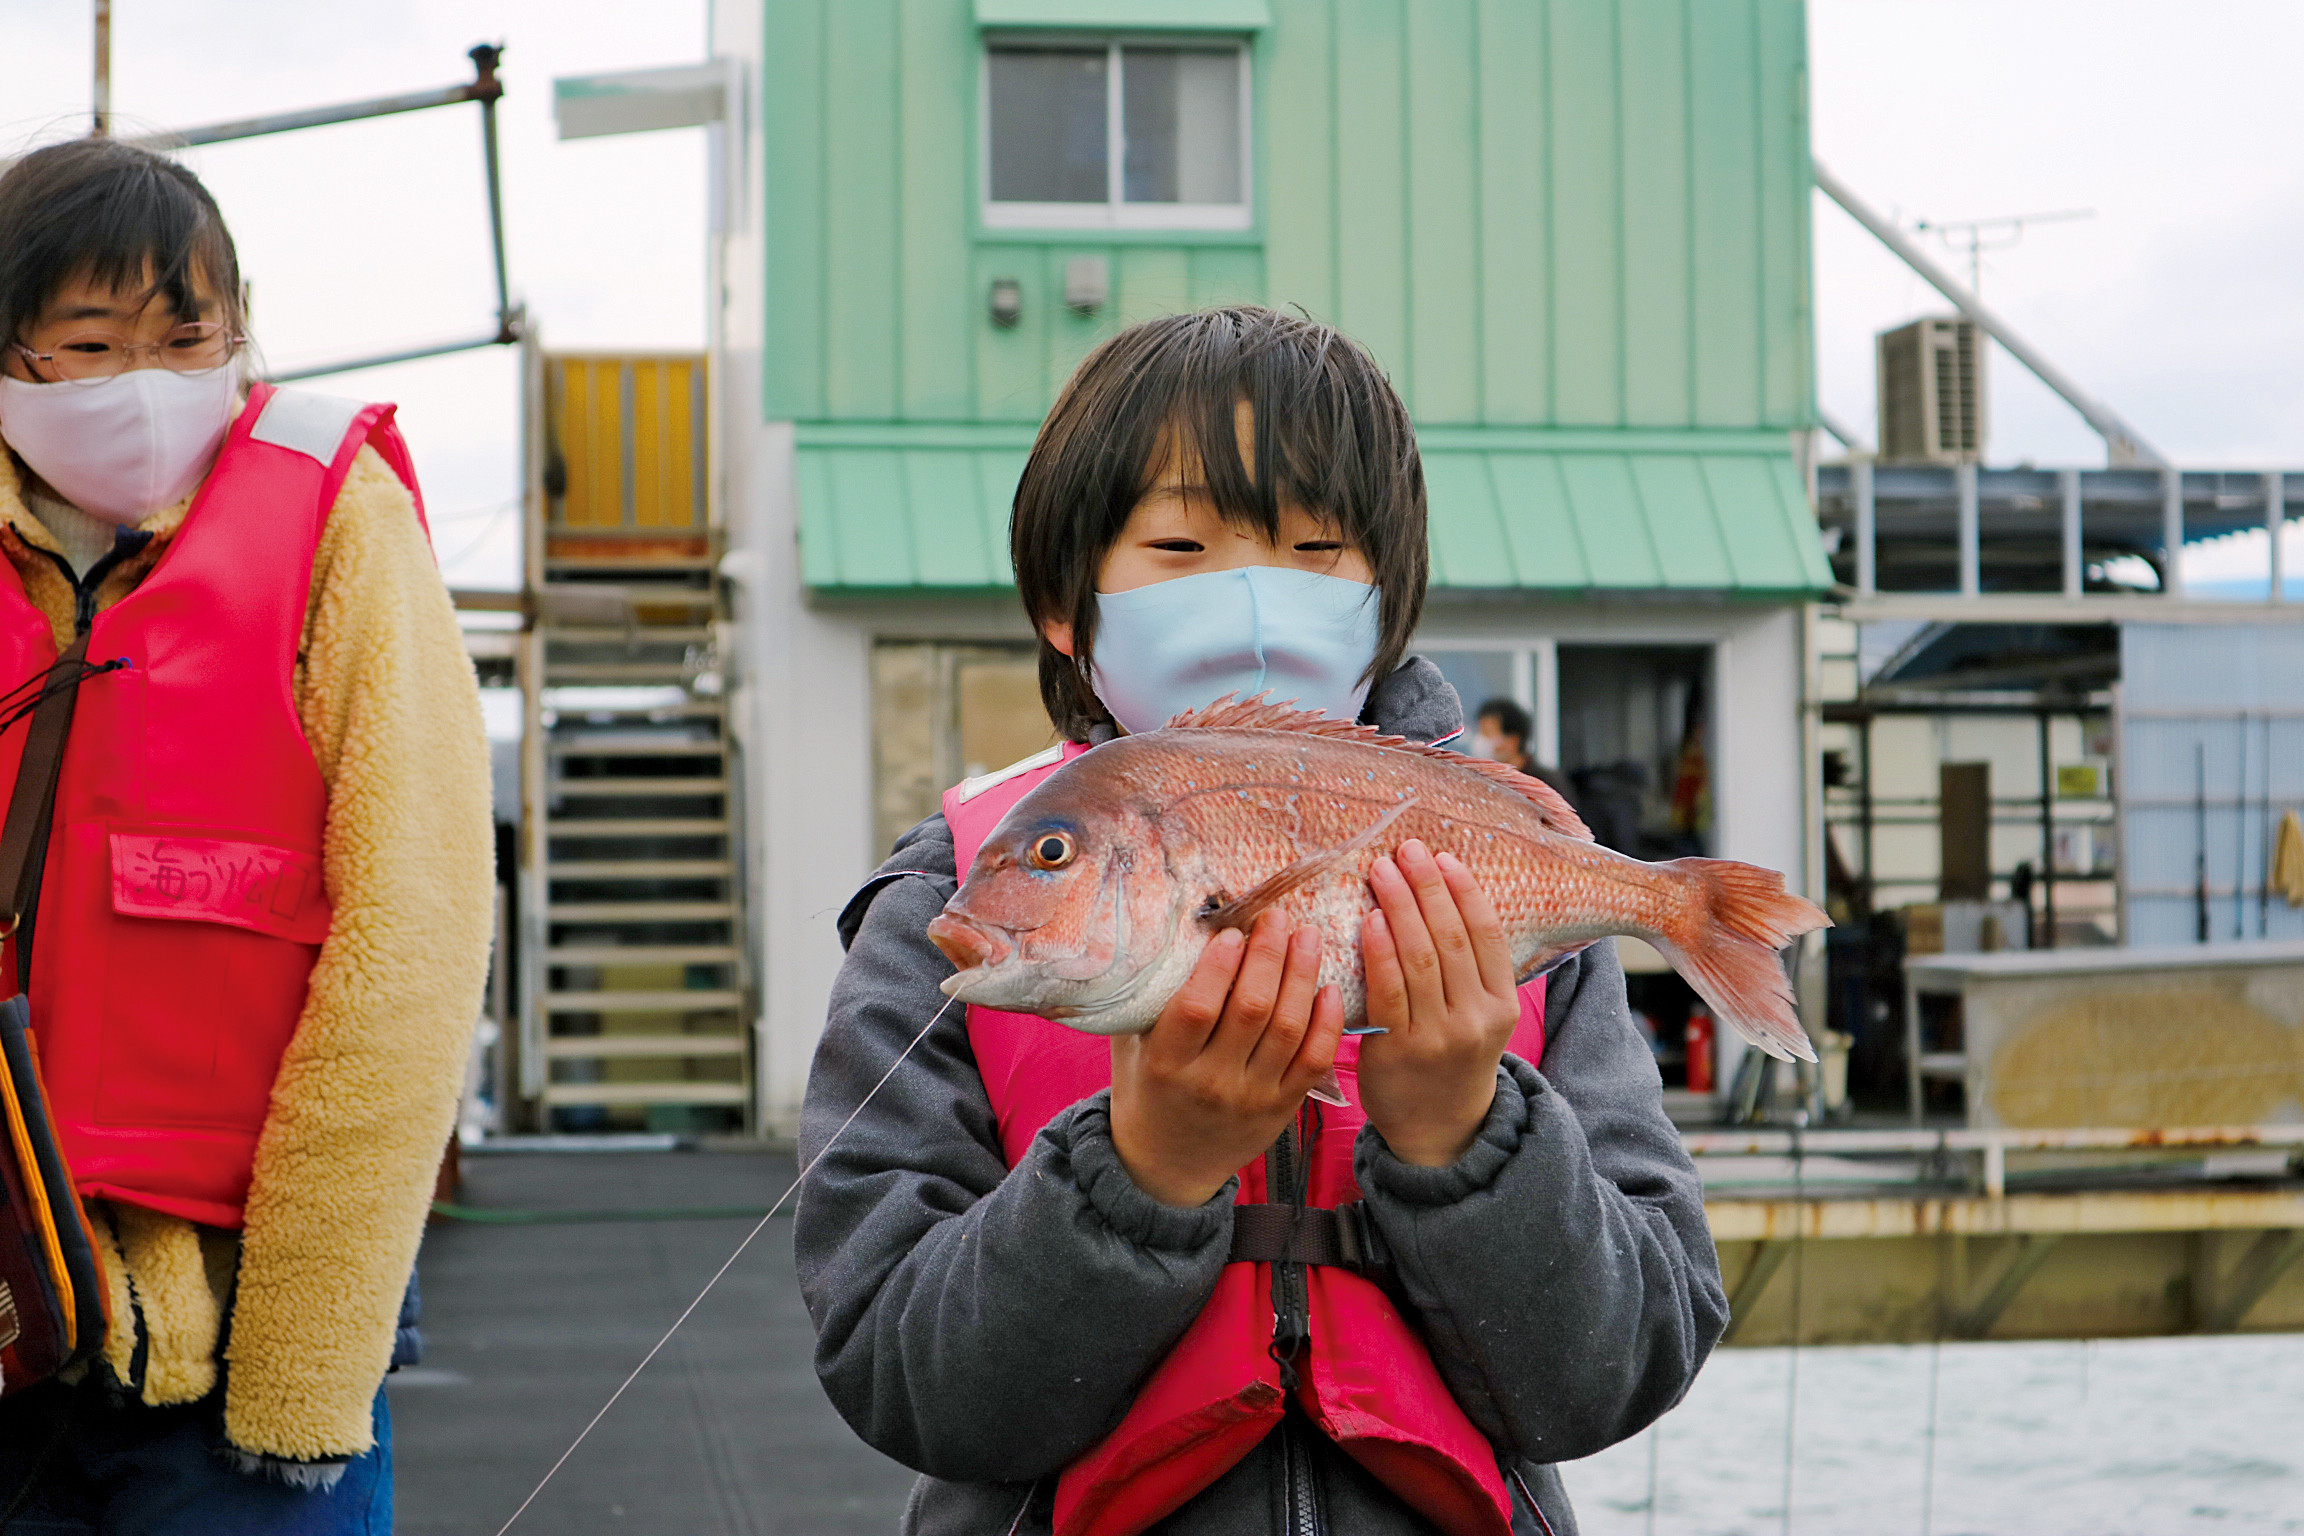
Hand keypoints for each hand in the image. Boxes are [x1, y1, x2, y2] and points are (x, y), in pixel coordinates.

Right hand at [1110, 912, 1344, 1206]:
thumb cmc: (1146, 1090)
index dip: (1218, 964)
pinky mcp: (1282, 1107)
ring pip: (1289, 1028)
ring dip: (1302, 976)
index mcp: (1166, 1065)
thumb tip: (1168, 932)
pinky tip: (1328, 987)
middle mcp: (1211, 1083)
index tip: (1232, 931)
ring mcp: (1252, 1097)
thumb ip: (1147, 999)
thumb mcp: (1130, 1047)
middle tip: (1277, 918)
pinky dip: (1327, 1022)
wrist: (1166, 1164)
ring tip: (1307, 936)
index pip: (1197, 1007)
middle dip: (1269, 955)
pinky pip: (1314, 1060)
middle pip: (1251, 1009)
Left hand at [1356, 840, 1521, 1166]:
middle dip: (1427, 887)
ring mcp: (1438, 1036)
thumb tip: (1442, 896)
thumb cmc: (1452, 1057)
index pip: (1485, 935)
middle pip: (1450, 938)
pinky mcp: (1399, 1050)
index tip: (1442, 857)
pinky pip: (1388, 991)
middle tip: (1405, 849)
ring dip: (1399, 906)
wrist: (1439, 1128)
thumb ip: (1470, 968)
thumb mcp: (1480, 1016)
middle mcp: (1475, 1018)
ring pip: (1419, 958)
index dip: (1464, 891)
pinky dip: (1378, 950)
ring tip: (1381, 870)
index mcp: (1501, 1004)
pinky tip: (1368, 920)